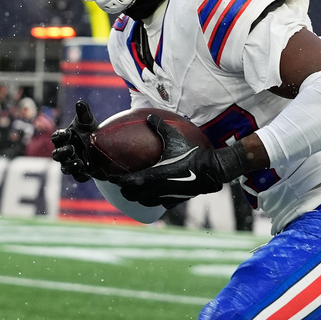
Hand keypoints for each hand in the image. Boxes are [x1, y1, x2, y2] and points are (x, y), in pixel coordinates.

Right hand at [51, 100, 100, 181]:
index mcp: (63, 139)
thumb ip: (84, 113)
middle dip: (63, 152)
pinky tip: (86, 170)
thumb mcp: (88, 122)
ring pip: (65, 167)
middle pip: (57, 155)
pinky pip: (78, 176)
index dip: (60, 136)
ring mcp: (71, 163)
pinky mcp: (81, 172)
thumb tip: (80, 102)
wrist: (103, 146)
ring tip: (79, 163)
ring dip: (71, 166)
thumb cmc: (89, 132)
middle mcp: (64, 152)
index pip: (57, 137)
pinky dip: (81, 174)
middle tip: (72, 148)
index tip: (68, 132)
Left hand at [113, 115, 249, 207]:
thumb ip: (160, 127)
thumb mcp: (174, 139)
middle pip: (132, 195)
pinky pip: (159, 204)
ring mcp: (165, 196)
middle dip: (125, 190)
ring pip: (144, 202)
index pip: (127, 181)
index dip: (116, 180)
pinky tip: (156, 195)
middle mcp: (156, 188)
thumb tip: (150, 115)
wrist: (210, 170)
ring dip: (138, 197)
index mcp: (152, 175)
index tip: (110, 176)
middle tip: (123, 183)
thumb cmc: (191, 154)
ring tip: (136, 190)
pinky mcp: (175, 200)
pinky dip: (154, 200)